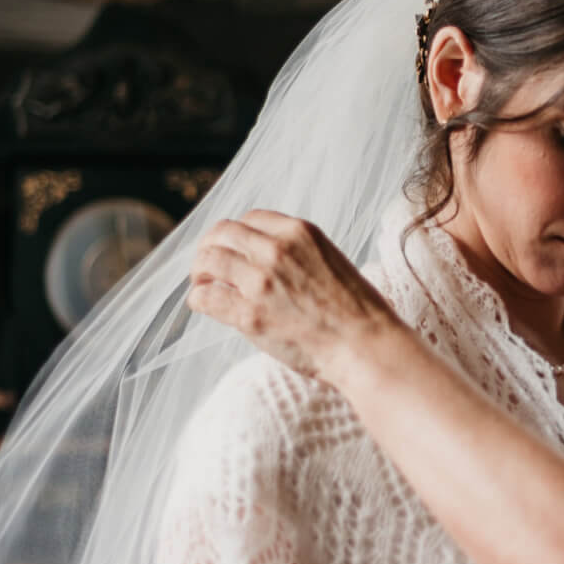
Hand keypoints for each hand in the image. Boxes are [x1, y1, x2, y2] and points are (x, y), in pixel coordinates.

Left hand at [189, 210, 395, 382]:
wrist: (365, 345)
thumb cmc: (355, 310)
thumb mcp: (329, 260)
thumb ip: (296, 253)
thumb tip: (263, 258)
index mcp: (299, 232)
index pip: (250, 218)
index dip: (236, 234)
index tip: (231, 248)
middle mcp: (277, 250)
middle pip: (222, 234)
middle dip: (209, 247)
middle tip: (207, 266)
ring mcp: (261, 282)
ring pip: (208, 261)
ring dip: (199, 272)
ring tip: (203, 284)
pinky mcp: (250, 315)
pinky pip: (206, 297)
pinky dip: (198, 298)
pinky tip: (203, 304)